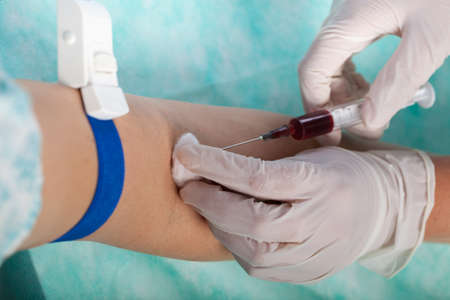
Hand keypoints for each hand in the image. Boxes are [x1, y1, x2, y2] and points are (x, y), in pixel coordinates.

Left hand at [172, 133, 434, 283]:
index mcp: (322, 183)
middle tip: (187, 183)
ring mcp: (314, 256)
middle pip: (249, 221)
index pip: (257, 178)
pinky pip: (256, 265)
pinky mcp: (305, 274)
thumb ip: (263, 164)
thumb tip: (203, 164)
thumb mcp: (309, 154)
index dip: (215, 164)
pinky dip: (234, 243)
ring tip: (205, 202)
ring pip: (248, 250)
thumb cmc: (337, 172)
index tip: (185, 150)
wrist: (378, 208)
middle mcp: (320, 224)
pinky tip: (227, 224)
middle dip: (208, 200)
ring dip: (217, 224)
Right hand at [299, 0, 449, 144]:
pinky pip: (344, 51)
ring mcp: (348, 14)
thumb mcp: (431, 39)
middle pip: (319, 69)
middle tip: (364, 126)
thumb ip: (397, 83)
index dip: (317, 109)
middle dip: (335, 103)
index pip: (312, 73)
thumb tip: (368, 121)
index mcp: (348, 21)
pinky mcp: (361, 13)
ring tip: (373, 110)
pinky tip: (372, 86)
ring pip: (331, 62)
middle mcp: (340, 17)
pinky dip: (354, 75)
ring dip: (346, 91)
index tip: (335, 135)